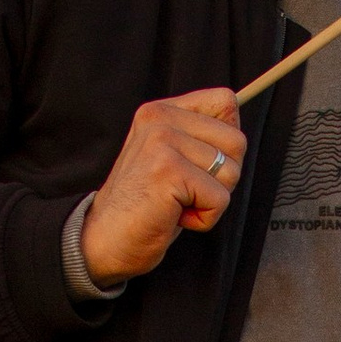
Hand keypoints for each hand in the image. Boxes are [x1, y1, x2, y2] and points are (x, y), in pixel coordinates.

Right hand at [78, 88, 244, 282]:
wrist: (103, 240)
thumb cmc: (144, 207)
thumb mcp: (172, 159)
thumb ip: (199, 138)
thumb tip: (237, 129)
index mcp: (161, 111)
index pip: (224, 101)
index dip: (226, 141)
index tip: (200, 164)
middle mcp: (160, 118)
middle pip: (236, 141)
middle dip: (222, 178)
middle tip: (185, 191)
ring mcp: (163, 142)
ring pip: (230, 172)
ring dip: (210, 200)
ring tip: (176, 203)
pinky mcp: (169, 170)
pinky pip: (219, 199)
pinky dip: (204, 218)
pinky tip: (174, 215)